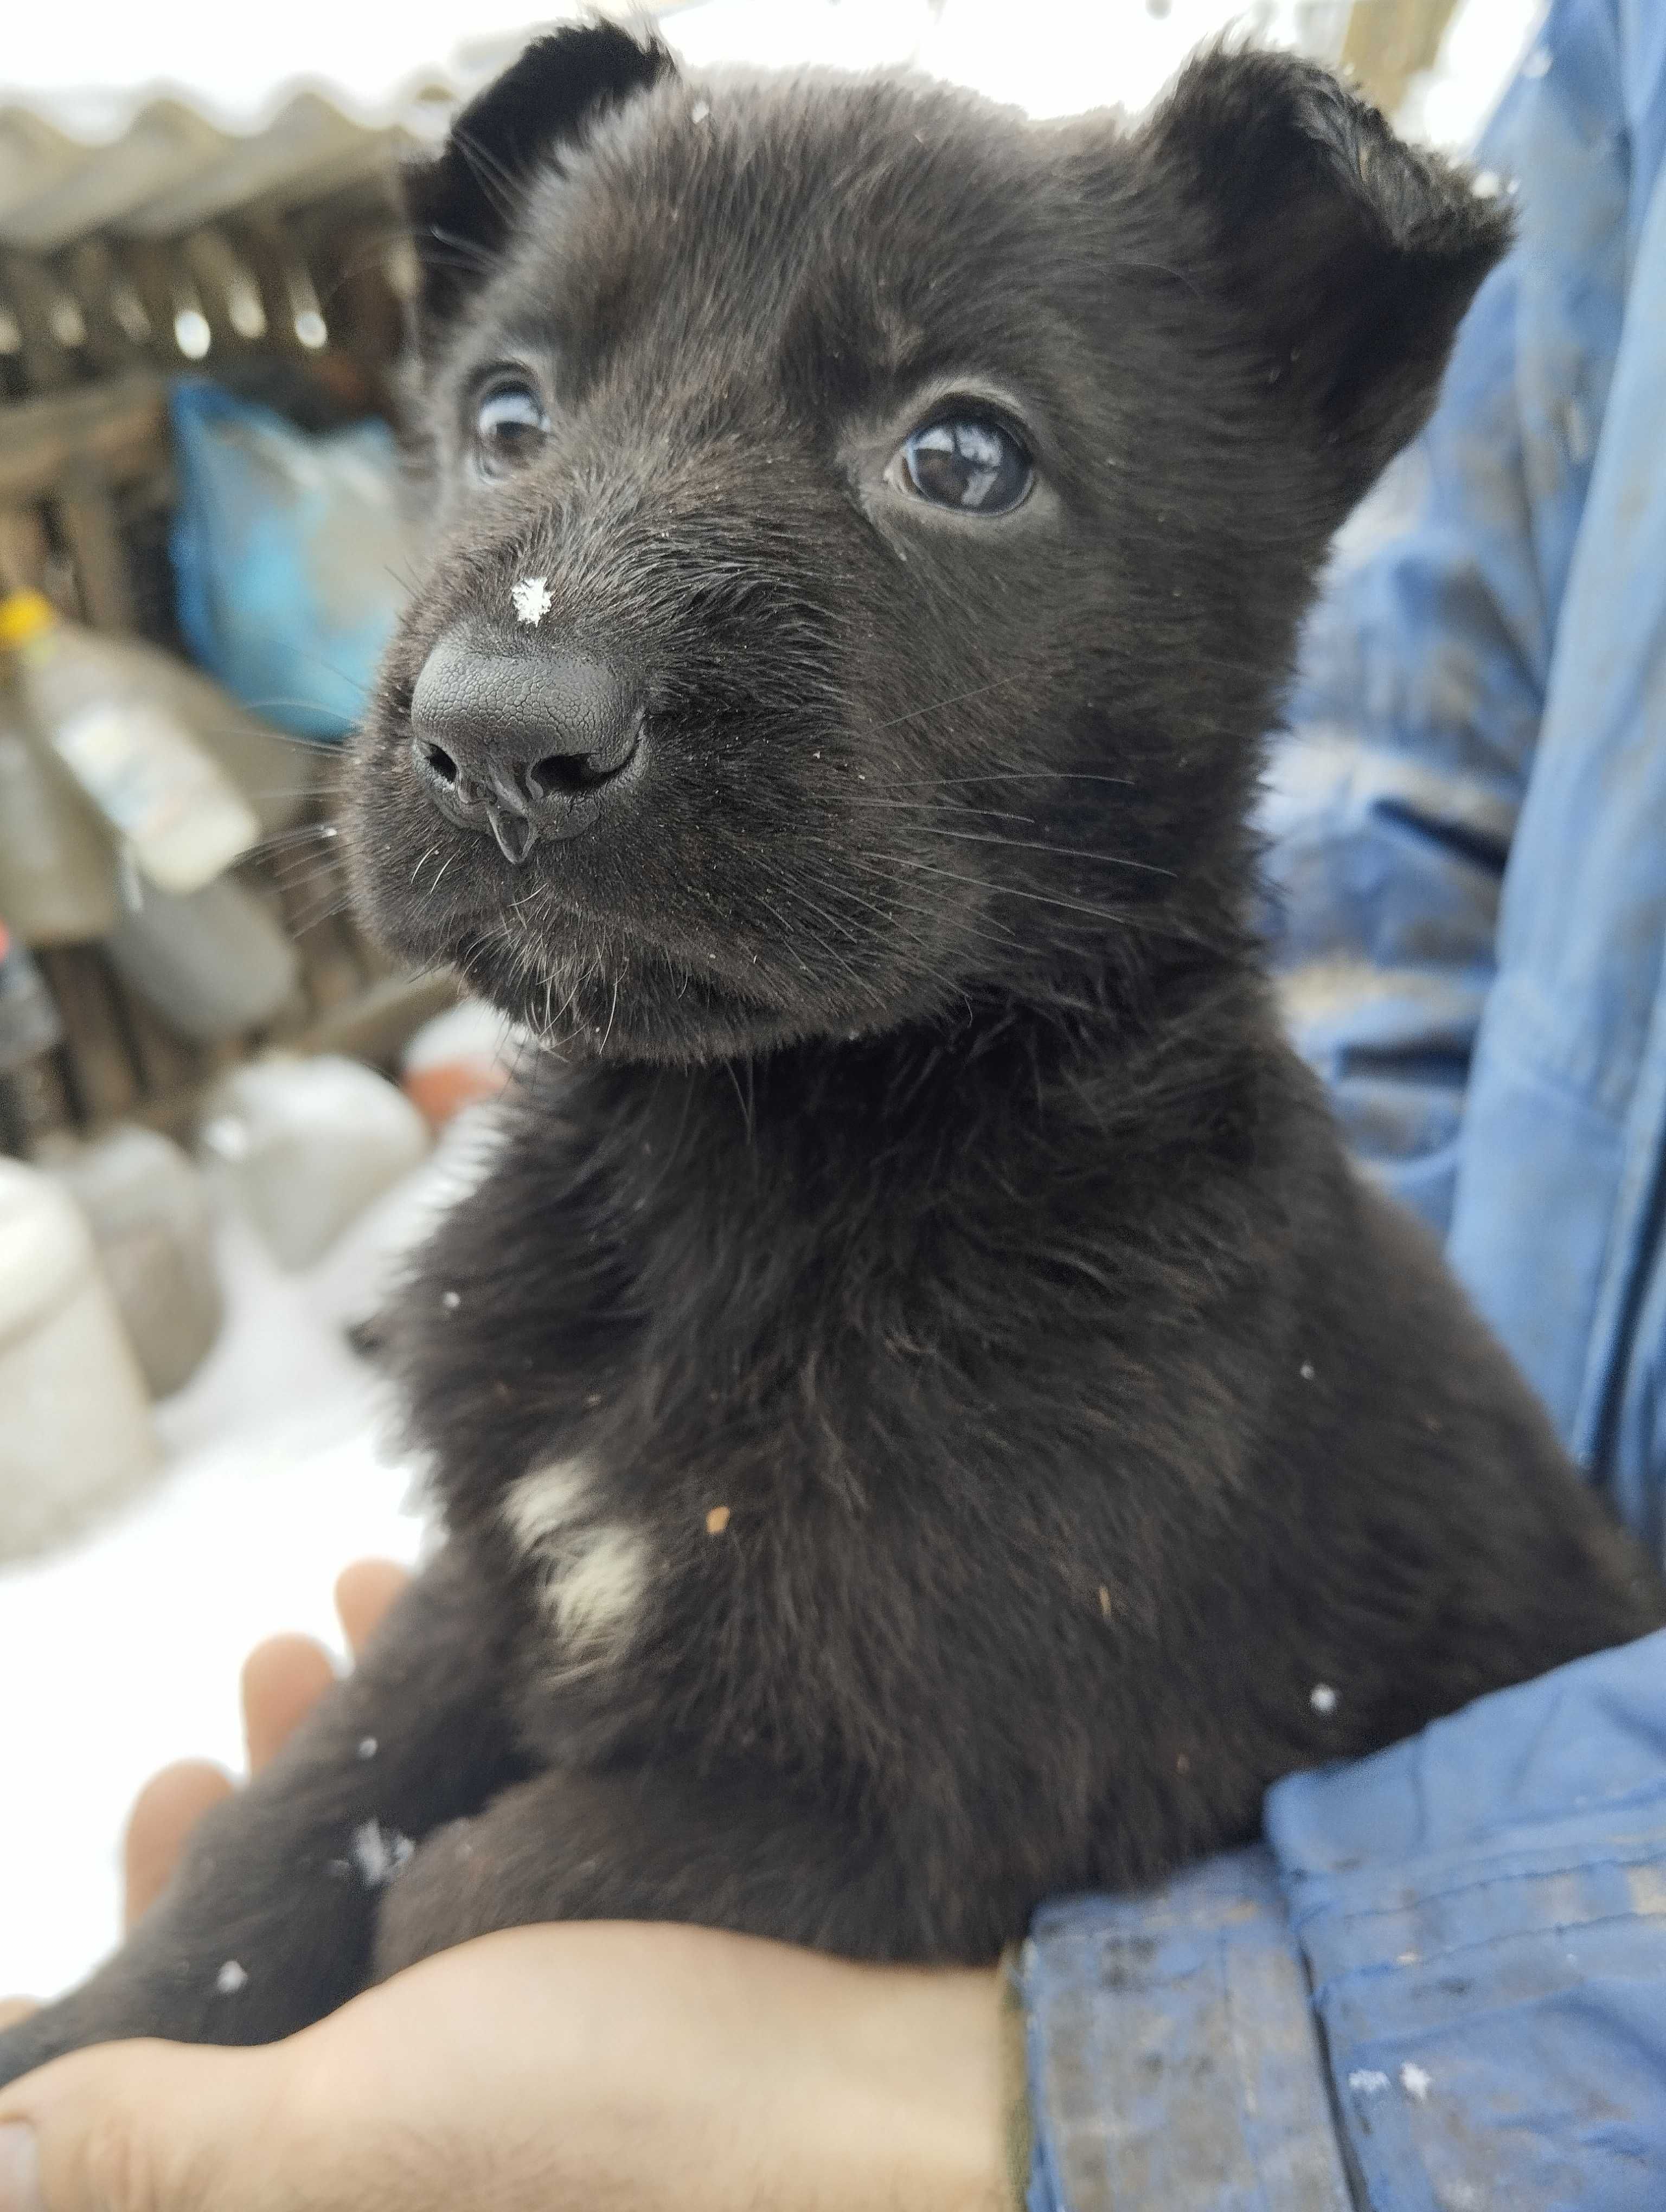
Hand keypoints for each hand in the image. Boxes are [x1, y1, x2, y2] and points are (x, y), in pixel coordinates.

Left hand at [0, 1564, 1007, 2211]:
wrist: (913, 2090)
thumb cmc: (641, 2123)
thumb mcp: (357, 2140)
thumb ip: (173, 2150)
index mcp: (362, 2185)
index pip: (179, 2124)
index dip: (98, 2031)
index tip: (102, 1870)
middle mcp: (432, 2124)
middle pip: (276, 1990)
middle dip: (235, 1837)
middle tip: (216, 1725)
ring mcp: (528, 2037)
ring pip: (390, 1896)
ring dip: (339, 1761)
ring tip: (323, 1629)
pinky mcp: (618, 1960)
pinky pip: (496, 1843)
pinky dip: (452, 1743)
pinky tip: (440, 1635)